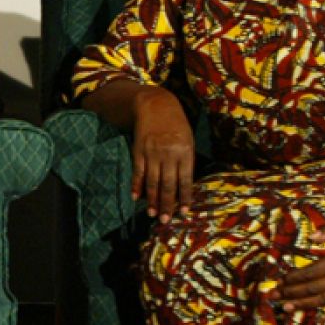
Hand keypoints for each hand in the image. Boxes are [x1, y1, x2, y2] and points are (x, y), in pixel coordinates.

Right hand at [130, 87, 194, 221]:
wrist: (155, 105)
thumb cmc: (176, 124)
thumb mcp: (188, 139)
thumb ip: (187, 160)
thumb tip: (185, 185)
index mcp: (184, 152)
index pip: (185, 180)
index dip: (184, 197)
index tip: (183, 212)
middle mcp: (168, 154)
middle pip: (168, 184)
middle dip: (167, 204)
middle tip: (165, 220)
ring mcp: (152, 153)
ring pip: (152, 181)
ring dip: (152, 200)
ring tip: (153, 214)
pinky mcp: (138, 151)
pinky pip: (138, 172)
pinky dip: (136, 185)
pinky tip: (136, 197)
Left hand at [277, 220, 324, 315]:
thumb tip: (311, 237)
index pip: (310, 273)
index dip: (293, 278)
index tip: (280, 280)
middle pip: (312, 289)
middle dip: (290, 293)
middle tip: (273, 296)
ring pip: (324, 300)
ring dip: (303, 305)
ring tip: (286, 308)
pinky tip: (318, 319)